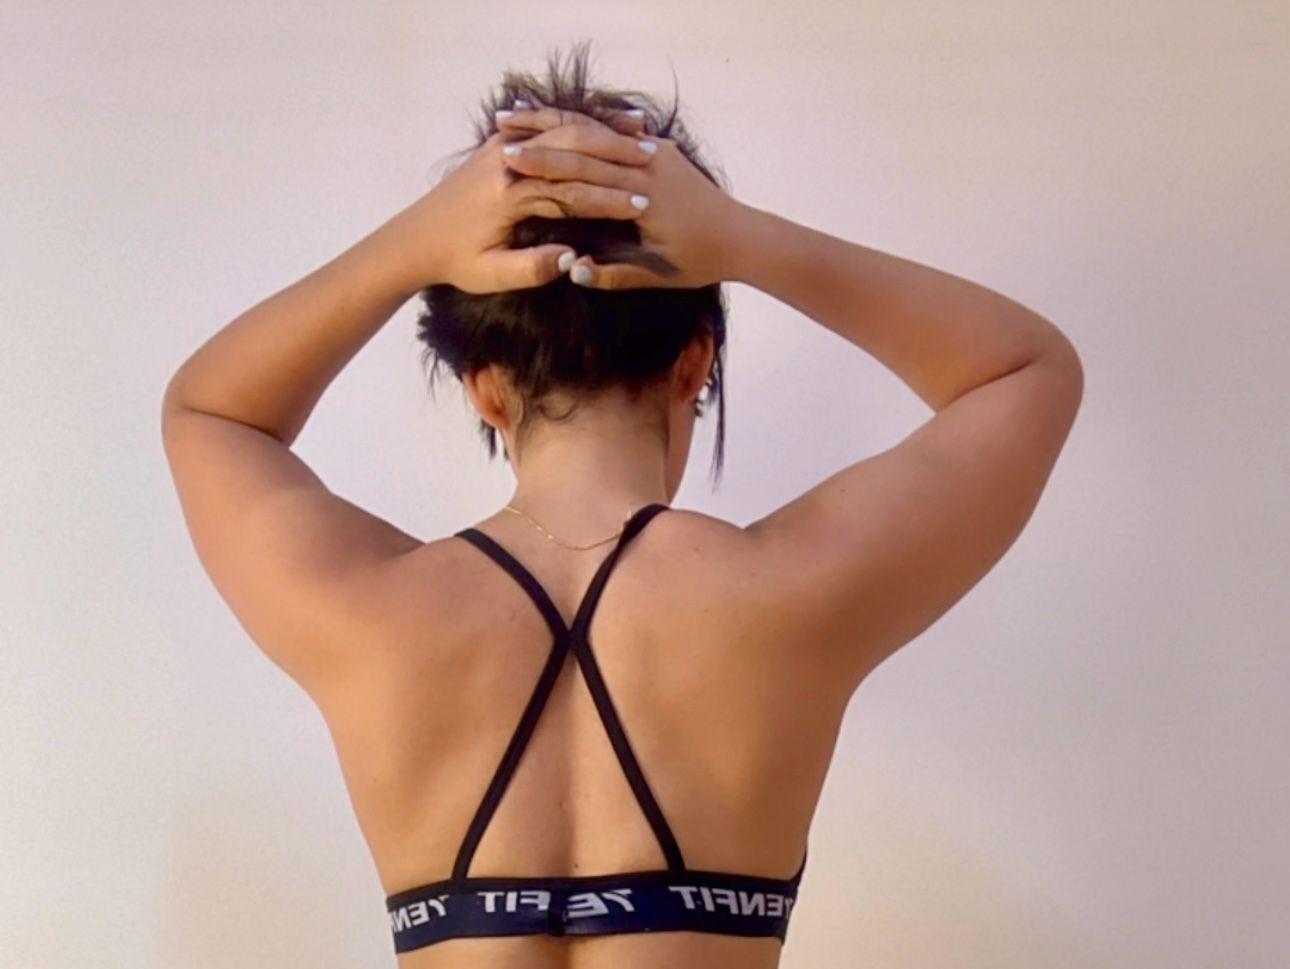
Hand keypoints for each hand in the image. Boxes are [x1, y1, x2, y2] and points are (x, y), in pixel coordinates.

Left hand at [379, 103, 655, 293]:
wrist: (415, 238)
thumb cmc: (455, 262)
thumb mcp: (491, 275)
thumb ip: (532, 268)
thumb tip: (574, 260)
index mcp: (508, 195)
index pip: (571, 191)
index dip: (609, 199)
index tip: (644, 207)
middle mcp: (506, 162)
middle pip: (572, 151)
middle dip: (615, 157)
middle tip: (654, 164)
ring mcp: (501, 147)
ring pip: (561, 130)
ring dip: (602, 133)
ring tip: (641, 136)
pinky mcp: (499, 144)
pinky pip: (545, 125)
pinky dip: (577, 123)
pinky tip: (606, 123)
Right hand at [497, 101, 744, 288]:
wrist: (741, 236)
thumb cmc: (698, 261)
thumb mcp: (653, 275)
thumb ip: (611, 273)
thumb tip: (571, 268)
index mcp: (642, 193)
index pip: (582, 171)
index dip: (542, 164)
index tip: (506, 162)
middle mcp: (649, 162)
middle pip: (584, 143)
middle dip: (541, 137)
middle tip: (501, 133)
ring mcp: (656, 151)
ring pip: (597, 129)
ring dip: (557, 125)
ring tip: (519, 120)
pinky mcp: (660, 149)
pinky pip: (615, 132)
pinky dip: (585, 126)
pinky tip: (556, 122)